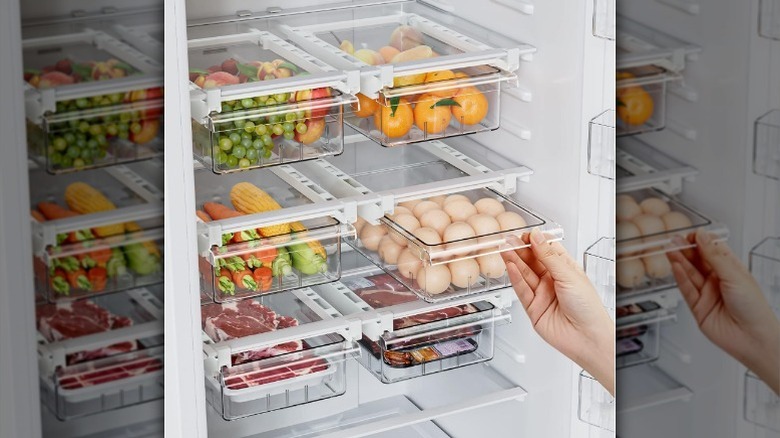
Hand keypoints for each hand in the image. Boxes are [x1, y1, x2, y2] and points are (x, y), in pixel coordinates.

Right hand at [502, 228, 614, 395]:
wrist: (587, 337)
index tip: (525, 234)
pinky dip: (515, 277)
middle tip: (509, 240)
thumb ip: (548, 256)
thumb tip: (537, 237)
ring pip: (524, 274)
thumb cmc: (588, 309)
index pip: (546, 249)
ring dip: (514, 261)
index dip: (535, 241)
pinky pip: (521, 290)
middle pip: (532, 261)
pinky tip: (510, 267)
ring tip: (505, 250)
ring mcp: (542, 294)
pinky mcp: (533, 308)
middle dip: (520, 250)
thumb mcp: (569, 275)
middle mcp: (553, 281)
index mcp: (566, 269)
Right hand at [667, 229, 779, 393]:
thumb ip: (714, 256)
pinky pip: (686, 289)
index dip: (700, 241)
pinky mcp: (697, 307)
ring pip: (689, 274)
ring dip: (679, 261)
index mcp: (731, 269)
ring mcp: (707, 293)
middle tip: (674, 241)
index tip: (691, 235)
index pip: (711, 250)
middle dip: (685, 250)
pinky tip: (675, 267)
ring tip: (670, 250)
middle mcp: (718, 280)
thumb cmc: (754, 309)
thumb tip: (702, 237)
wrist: (753, 338)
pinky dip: (680, 277)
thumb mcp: (735, 276)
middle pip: (697, 261)